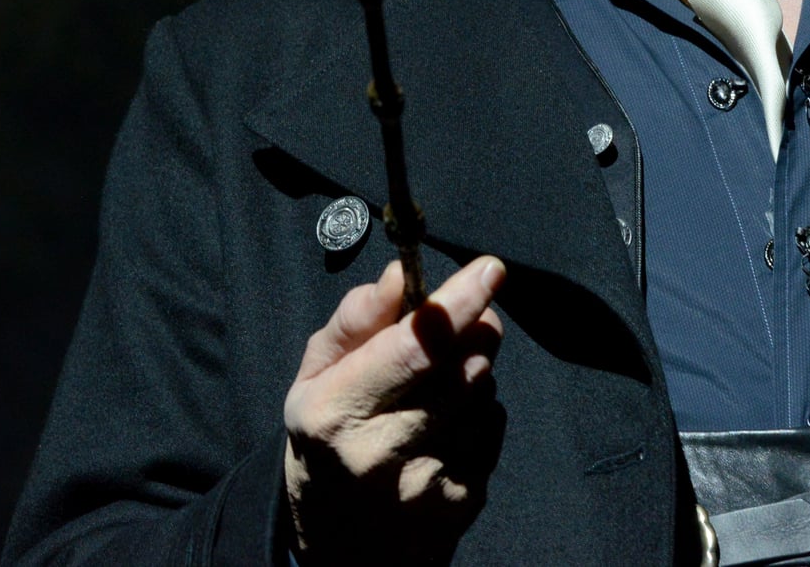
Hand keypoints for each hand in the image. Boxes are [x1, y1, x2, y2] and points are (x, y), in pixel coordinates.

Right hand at [282, 255, 507, 564]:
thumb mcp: (316, 379)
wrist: (338, 548)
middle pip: (462, 366)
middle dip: (473, 330)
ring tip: (433, 392)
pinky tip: (445, 429)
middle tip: (458, 326)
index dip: (457, 304)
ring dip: (471, 375)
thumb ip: (356, 322)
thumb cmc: (328, 441)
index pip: (412, 348)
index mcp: (336, 412)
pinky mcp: (461, 501)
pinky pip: (492, 428)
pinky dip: (478, 414)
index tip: (489, 270)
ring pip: (483, 393)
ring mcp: (427, 482)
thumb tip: (398, 275)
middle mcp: (382, 451)